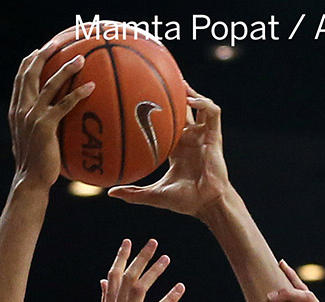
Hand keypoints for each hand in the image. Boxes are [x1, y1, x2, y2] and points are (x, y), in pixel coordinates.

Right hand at [9, 42, 94, 188]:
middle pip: (31, 74)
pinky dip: (78, 93)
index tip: (38, 51)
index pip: (20, 79)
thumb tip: (47, 124)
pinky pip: (64, 104)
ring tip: (81, 59)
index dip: (29, 63)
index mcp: (16, 110)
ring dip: (66, 69)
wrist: (31, 180)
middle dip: (43, 55)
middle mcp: (22, 109)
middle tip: (56, 43)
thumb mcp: (30, 141)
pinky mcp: (45, 126)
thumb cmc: (35, 165)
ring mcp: (32, 116)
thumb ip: (34, 127)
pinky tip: (91, 87)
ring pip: (50, 84)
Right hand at [95, 239, 184, 301]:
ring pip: (139, 290)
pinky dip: (169, 298)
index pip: (113, 278)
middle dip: (139, 258)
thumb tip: (102, 282)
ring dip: (153, 272)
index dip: (120, 259)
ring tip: (167, 258)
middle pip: (126, 279)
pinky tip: (180, 287)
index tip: (127, 242)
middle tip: (152, 241)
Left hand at [108, 86, 230, 216]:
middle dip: (176, 92)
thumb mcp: (154, 194)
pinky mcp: (214, 137)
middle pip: (184, 108)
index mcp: (178, 148)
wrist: (207, 205)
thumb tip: (110, 192)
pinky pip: (212, 112)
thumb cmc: (185, 201)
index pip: (169, 122)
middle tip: (161, 74)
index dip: (160, 109)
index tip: (143, 95)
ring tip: (179, 79)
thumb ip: (133, 193)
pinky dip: (203, 102)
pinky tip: (190, 99)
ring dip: (191, 91)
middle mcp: (191, 138)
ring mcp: (203, 136)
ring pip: (200, 105)